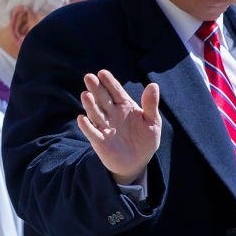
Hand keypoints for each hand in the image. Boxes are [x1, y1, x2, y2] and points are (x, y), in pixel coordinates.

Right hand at [77, 69, 160, 184]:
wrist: (138, 162)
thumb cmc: (145, 140)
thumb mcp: (153, 122)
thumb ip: (151, 105)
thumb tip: (153, 85)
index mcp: (124, 106)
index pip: (116, 91)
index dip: (109, 82)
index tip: (102, 73)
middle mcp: (112, 114)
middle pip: (102, 98)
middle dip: (96, 88)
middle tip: (89, 77)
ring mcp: (105, 127)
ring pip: (95, 113)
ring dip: (90, 105)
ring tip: (86, 95)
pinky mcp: (100, 141)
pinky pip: (92, 133)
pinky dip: (87, 126)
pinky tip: (82, 119)